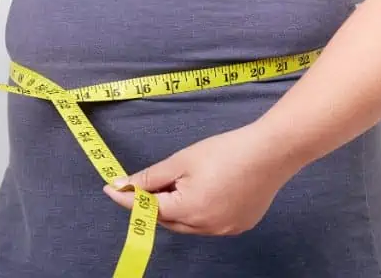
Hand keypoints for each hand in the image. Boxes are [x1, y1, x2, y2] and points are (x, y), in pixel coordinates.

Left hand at [102, 123, 300, 235]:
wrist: (271, 152)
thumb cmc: (225, 151)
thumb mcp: (181, 161)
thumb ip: (150, 177)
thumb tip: (123, 184)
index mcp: (189, 211)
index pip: (147, 209)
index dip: (127, 199)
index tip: (109, 188)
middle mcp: (206, 227)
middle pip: (168, 219)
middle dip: (152, 203)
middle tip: (143, 183)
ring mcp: (224, 230)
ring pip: (188, 223)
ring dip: (175, 208)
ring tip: (175, 183)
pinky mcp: (239, 225)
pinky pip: (208, 223)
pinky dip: (196, 211)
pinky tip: (201, 191)